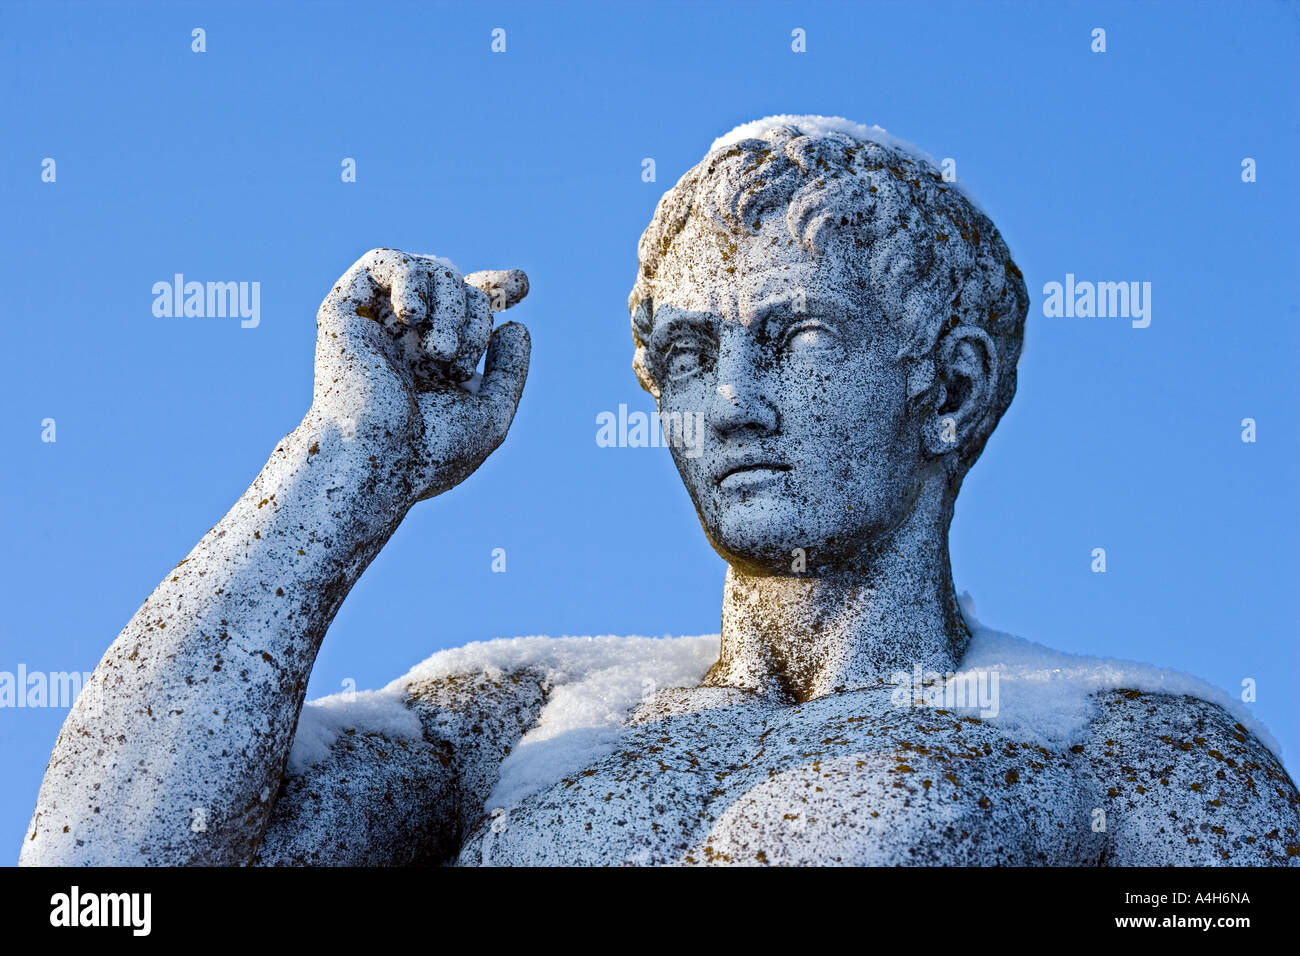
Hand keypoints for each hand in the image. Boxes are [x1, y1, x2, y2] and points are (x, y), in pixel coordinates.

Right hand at [312, 248, 530, 501]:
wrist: (376, 462)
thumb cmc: (427, 454)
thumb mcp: (489, 416)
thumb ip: (508, 372)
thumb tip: (516, 325)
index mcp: (434, 361)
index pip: (466, 304)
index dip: (495, 286)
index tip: (521, 286)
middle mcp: (405, 339)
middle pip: (458, 286)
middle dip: (476, 314)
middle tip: (457, 361)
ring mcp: (375, 323)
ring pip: (427, 270)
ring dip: (450, 303)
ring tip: (441, 352)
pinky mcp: (343, 312)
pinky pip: (382, 260)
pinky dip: (408, 276)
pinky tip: (414, 316)